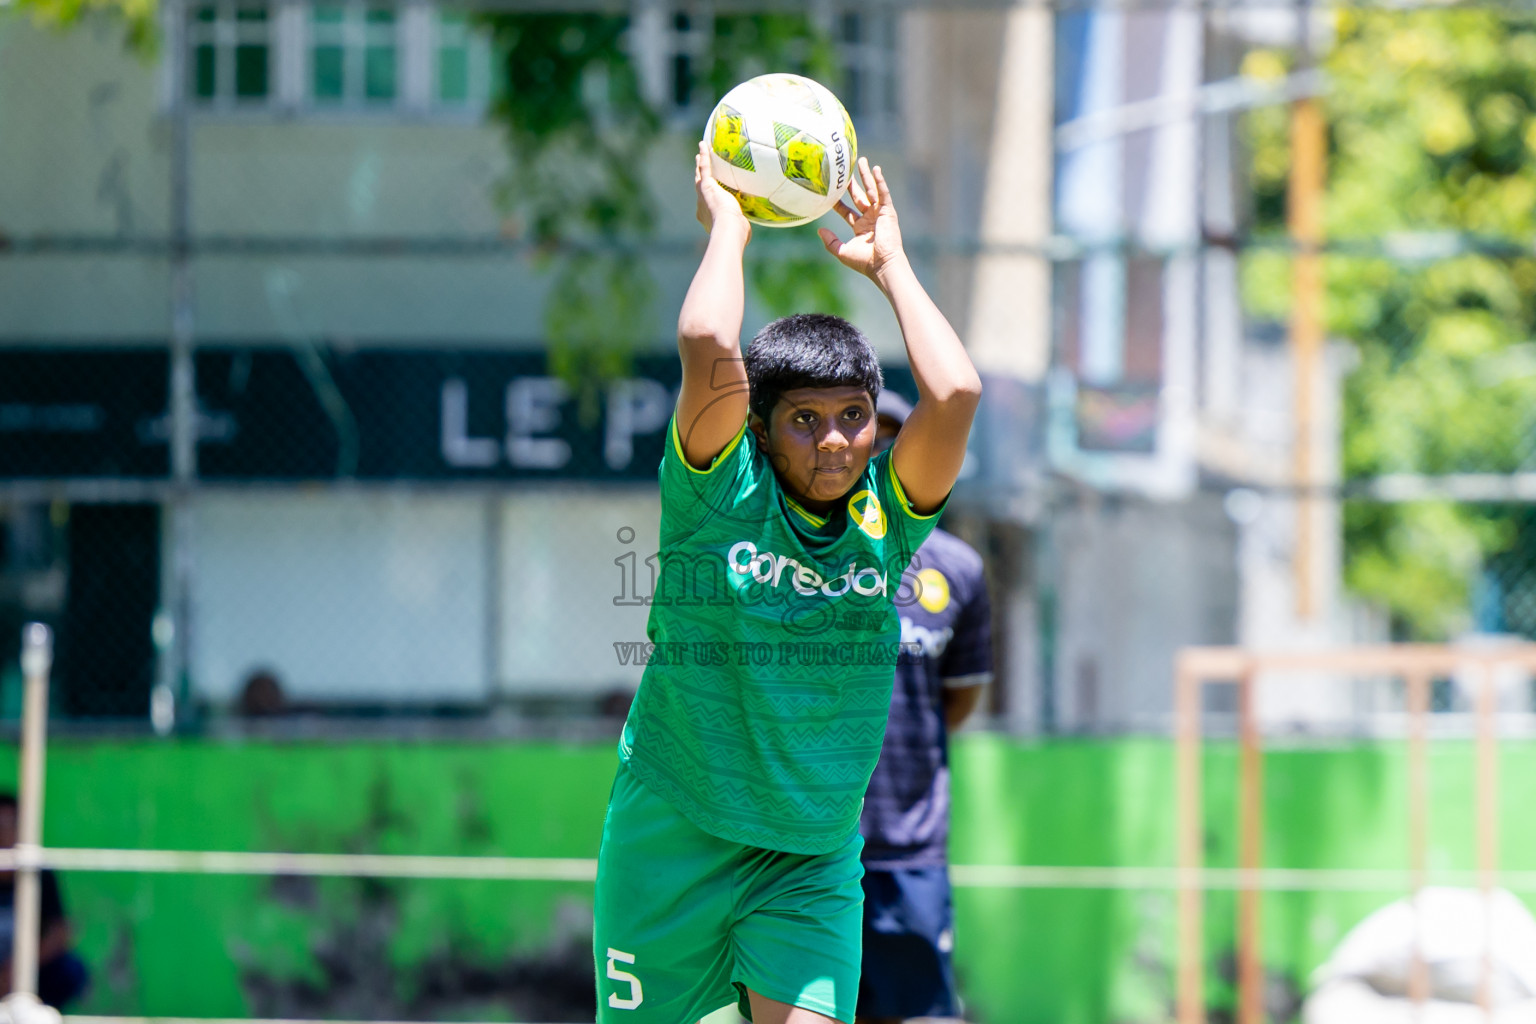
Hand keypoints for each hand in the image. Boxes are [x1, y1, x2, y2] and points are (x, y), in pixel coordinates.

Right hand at [695, 141, 750, 241]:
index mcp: (709, 218)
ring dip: (699, 166)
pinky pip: (704, 167)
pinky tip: (703, 145)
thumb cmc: (737, 233)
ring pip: (700, 177)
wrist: (729, 227)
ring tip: (698, 156)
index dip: (708, 202)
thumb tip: (747, 229)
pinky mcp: (706, 185)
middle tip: (699, 175)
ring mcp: (703, 195)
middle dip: (700, 182)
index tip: (710, 198)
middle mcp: (702, 207)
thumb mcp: (740, 229)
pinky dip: (703, 156)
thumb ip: (741, 226)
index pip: (708, 208)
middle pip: (700, 191)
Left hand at [818, 158, 905, 281]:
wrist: (882, 265)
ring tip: (862, 161)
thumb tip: (819, 229)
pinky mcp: (888, 211)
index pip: (846, 210)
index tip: (829, 191)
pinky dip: (880, 181)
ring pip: (871, 190)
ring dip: (867, 176)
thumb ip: (830, 241)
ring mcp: (879, 214)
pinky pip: (883, 193)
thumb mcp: (842, 251)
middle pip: (859, 196)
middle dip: (853, 183)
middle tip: (846, 169)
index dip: (837, 201)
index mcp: (860, 228)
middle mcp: (870, 218)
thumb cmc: (864, 262)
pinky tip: (876, 169)